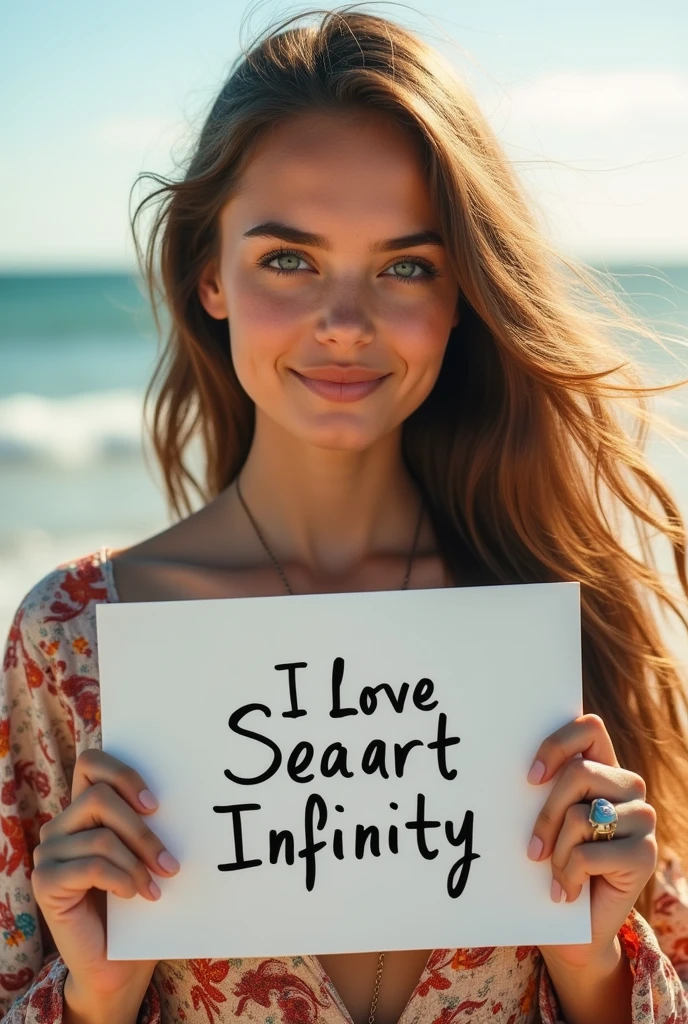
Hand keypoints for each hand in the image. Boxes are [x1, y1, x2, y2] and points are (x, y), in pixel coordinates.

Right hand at [32, 748, 180, 1007]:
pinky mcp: (45, 883)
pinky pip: (91, 867)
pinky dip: (122, 880)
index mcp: (83, 809)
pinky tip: (136, 896)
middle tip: (170, 862)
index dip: (122, 773)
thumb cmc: (138, 903)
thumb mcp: (145, 855)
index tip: (156, 805)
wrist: (118, 963)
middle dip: (142, 830)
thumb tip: (185, 795)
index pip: (91, 763)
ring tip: (157, 886)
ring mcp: (49, 853)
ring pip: (101, 836)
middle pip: (98, 797)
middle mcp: (60, 826)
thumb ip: (148, 823)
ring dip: (138, 862)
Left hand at [526, 713, 656, 970]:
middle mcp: (628, 787)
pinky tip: (569, 891)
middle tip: (532, 850)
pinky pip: (589, 853)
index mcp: (604, 768)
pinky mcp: (645, 854)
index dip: (557, 745)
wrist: (574, 928)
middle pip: (578, 773)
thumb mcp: (545, 820)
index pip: (589, 728)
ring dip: (558, 852)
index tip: (530, 778)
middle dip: (546, 814)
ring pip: (580, 816)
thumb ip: (541, 789)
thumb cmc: (551, 864)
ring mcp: (642, 819)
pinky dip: (568, 876)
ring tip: (555, 873)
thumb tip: (507, 764)